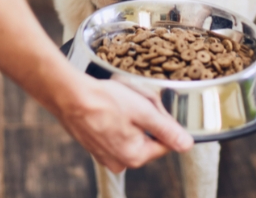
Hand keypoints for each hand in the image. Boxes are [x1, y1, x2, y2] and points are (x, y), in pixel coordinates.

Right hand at [56, 75, 193, 172]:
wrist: (68, 95)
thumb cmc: (104, 101)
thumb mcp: (143, 111)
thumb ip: (167, 130)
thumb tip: (187, 144)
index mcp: (135, 156)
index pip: (165, 142)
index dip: (163, 121)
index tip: (152, 106)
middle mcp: (119, 161)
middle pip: (147, 137)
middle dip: (145, 118)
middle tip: (134, 100)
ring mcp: (104, 154)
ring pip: (131, 133)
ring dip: (130, 116)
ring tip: (119, 101)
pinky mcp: (94, 145)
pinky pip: (114, 132)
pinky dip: (115, 118)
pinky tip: (108, 105)